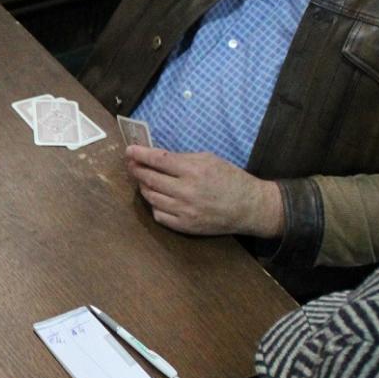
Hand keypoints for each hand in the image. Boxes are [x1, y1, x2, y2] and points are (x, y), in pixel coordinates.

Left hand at [126, 145, 283, 237]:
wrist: (249, 207)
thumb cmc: (230, 179)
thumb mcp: (209, 159)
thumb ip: (182, 158)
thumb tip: (156, 157)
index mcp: (194, 170)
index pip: (158, 160)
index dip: (140, 154)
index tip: (129, 150)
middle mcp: (186, 191)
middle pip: (150, 179)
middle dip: (136, 169)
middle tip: (131, 164)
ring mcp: (184, 211)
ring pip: (151, 197)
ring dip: (143, 186)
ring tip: (143, 180)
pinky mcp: (185, 226)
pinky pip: (159, 215)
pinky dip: (154, 205)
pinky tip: (157, 198)